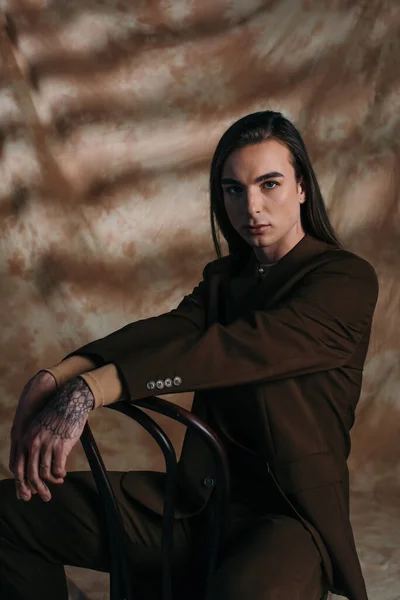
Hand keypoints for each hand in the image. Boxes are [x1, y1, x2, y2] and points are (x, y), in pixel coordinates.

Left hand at [13, 377, 94, 501]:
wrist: (71, 402)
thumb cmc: (57, 415)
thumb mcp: (38, 427)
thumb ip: (33, 443)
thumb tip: (34, 462)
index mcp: (25, 439)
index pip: (18, 468)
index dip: (21, 484)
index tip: (27, 494)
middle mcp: (33, 443)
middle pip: (30, 474)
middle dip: (37, 489)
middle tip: (45, 497)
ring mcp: (47, 445)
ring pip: (44, 473)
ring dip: (51, 482)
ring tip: (58, 482)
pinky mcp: (61, 446)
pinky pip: (58, 468)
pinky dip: (60, 474)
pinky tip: (63, 474)